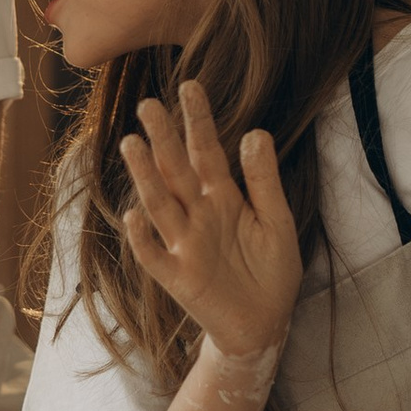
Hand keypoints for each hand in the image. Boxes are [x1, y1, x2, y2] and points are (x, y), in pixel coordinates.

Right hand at [119, 83, 301, 360]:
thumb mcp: (277, 221)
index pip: (207, 151)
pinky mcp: (178, 277)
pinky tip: (133, 216)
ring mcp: (184, 244)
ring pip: (160, 204)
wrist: (266, 323)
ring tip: (133, 144)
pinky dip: (142, 238)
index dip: (199, 121)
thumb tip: (255, 131)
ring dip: (145, 176)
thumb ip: (264, 180)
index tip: (190, 86)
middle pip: (176, 171)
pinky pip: (155, 256)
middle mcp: (198, 215)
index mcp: (223, 197)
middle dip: (163, 139)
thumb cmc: (271, 270)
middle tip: (149, 105)